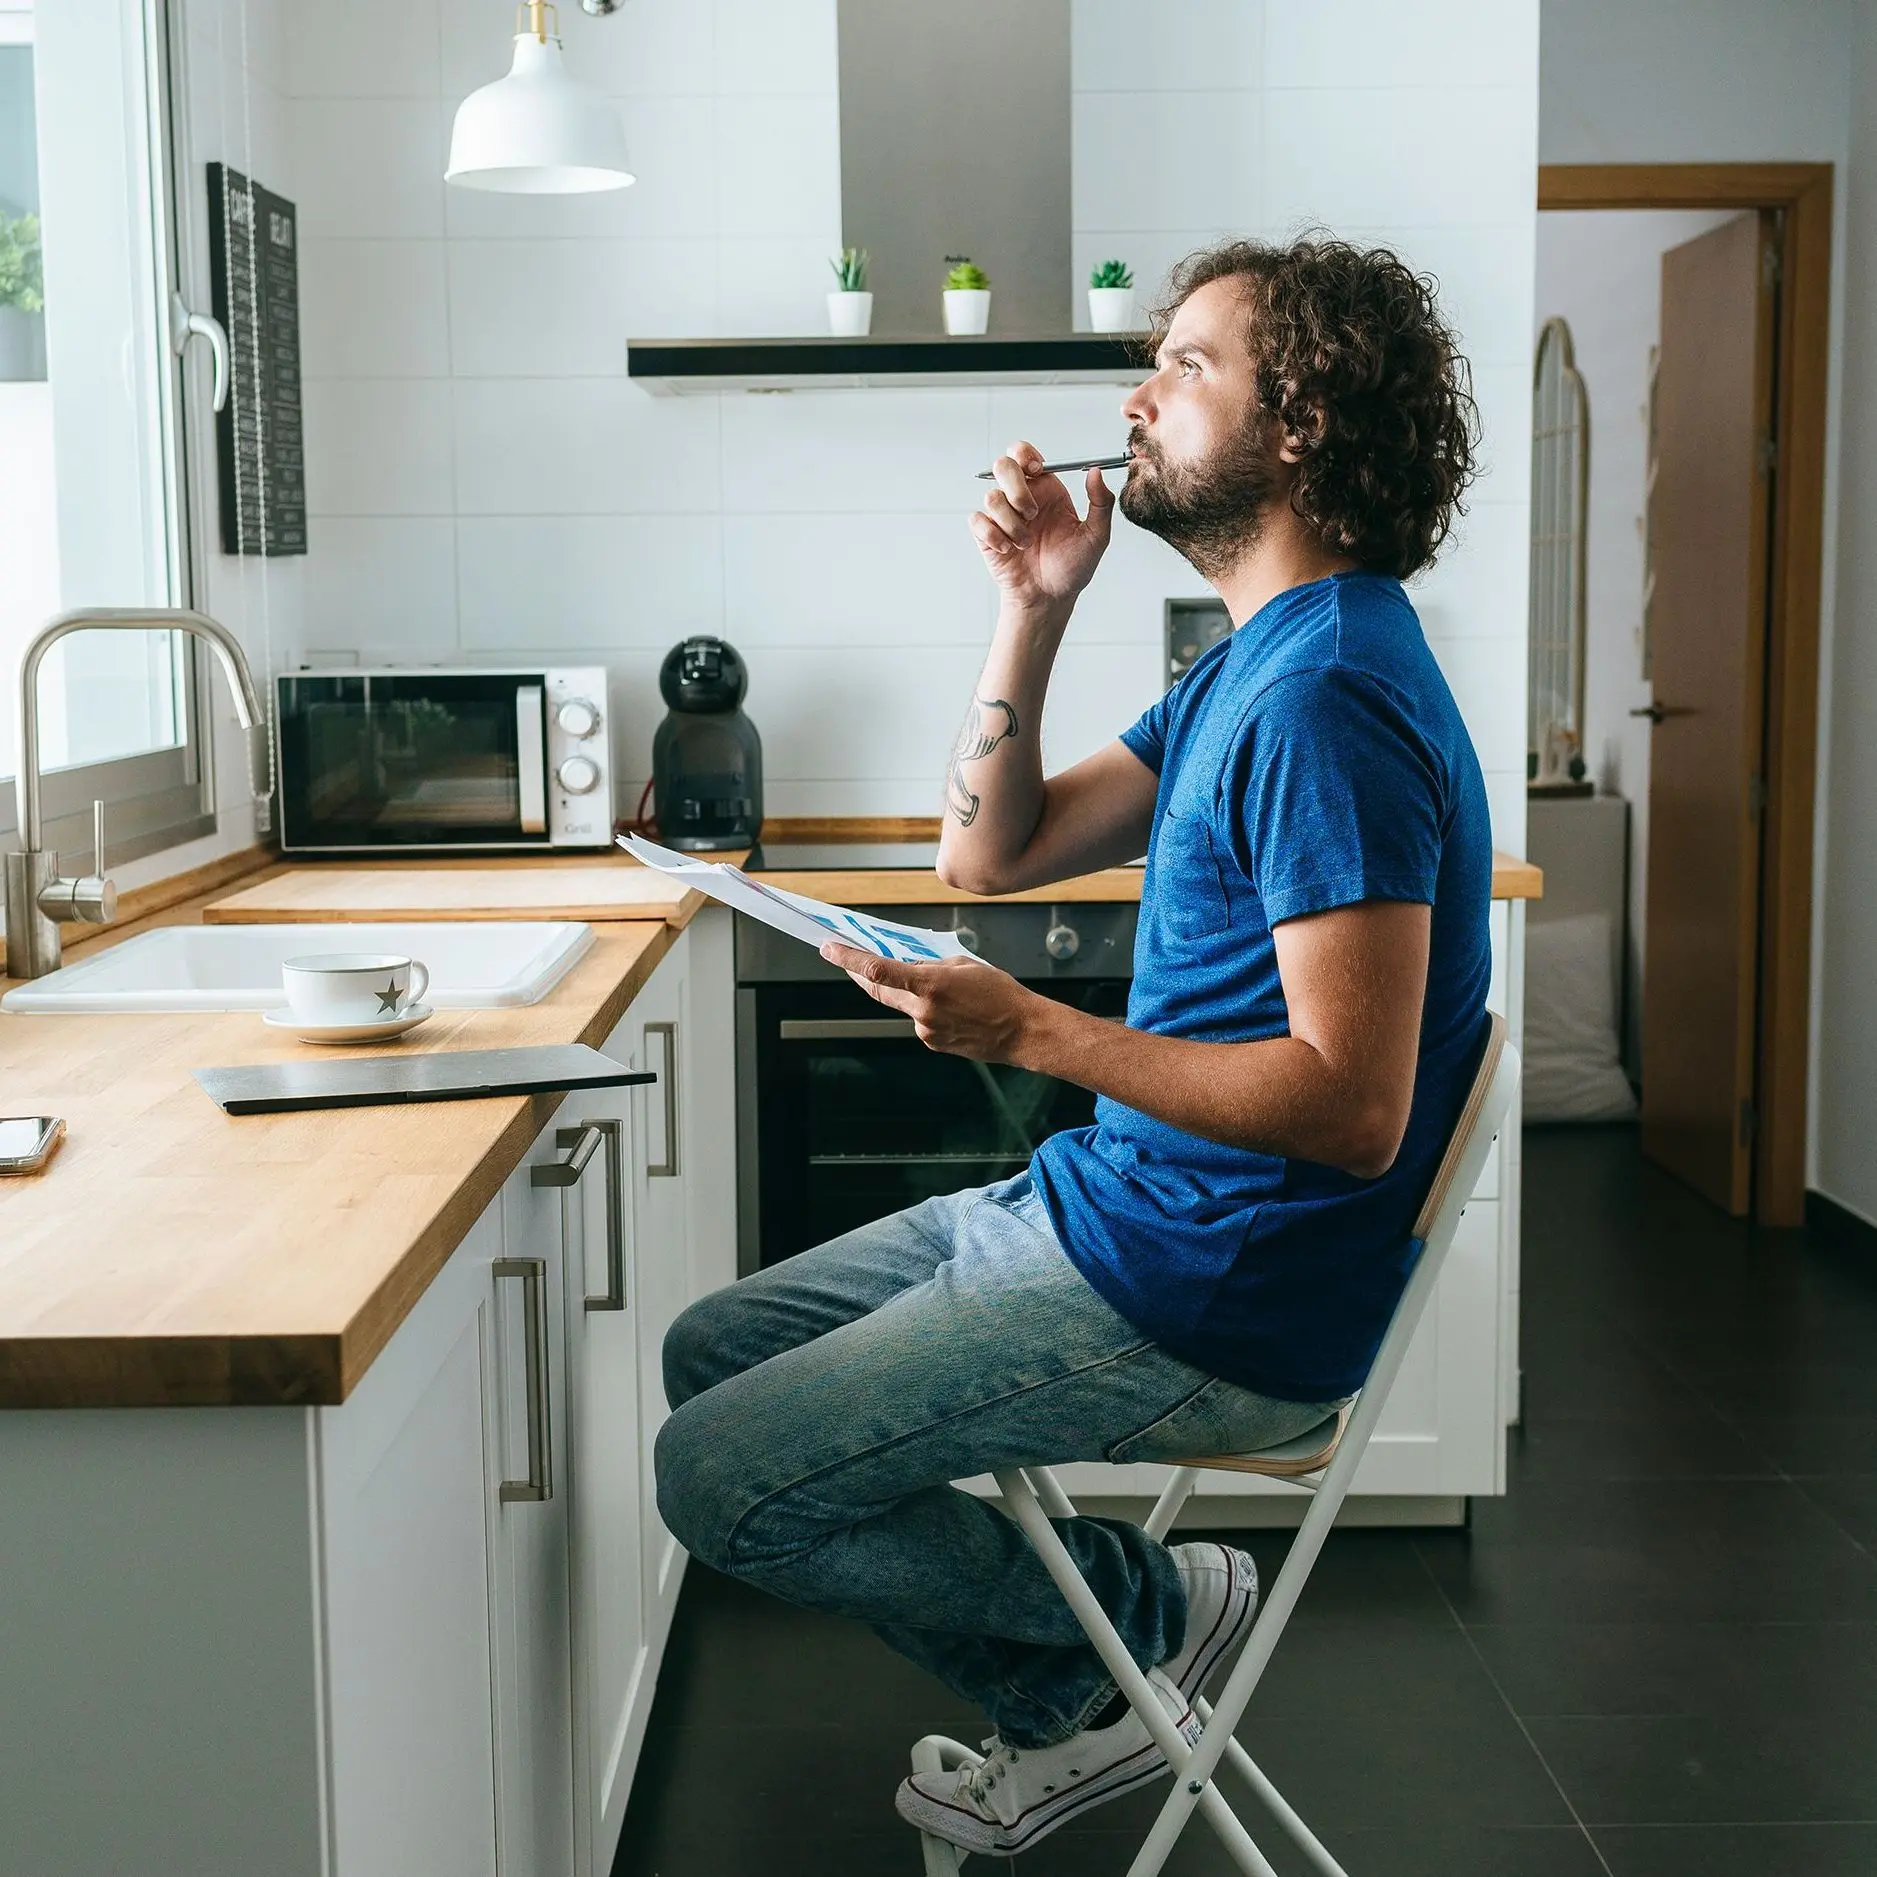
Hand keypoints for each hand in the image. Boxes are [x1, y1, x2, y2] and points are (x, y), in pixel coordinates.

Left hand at [819, 944, 1037, 1061]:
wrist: (1022, 1031)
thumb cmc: (1000, 994)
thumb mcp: (964, 965)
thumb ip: (930, 965)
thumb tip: (908, 966)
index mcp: (930, 985)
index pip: (878, 970)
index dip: (848, 959)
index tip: (829, 948)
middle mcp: (922, 1011)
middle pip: (880, 990)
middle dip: (861, 974)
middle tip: (847, 959)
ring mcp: (926, 1031)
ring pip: (905, 1005)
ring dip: (912, 994)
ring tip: (947, 990)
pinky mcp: (933, 1043)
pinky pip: (920, 1020)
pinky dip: (928, 1010)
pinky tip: (953, 1008)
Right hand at [971, 439, 1115, 618]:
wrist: (1050, 598)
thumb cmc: (1072, 568)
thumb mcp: (1096, 536)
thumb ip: (1101, 501)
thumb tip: (1097, 470)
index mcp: (1046, 489)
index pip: (1026, 454)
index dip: (1025, 454)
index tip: (1037, 470)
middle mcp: (1022, 498)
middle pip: (1003, 466)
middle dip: (1016, 488)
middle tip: (1032, 513)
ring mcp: (1002, 516)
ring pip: (992, 497)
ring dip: (1011, 523)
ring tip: (1025, 544)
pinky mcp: (986, 534)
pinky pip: (978, 520)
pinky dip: (994, 536)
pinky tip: (1009, 550)